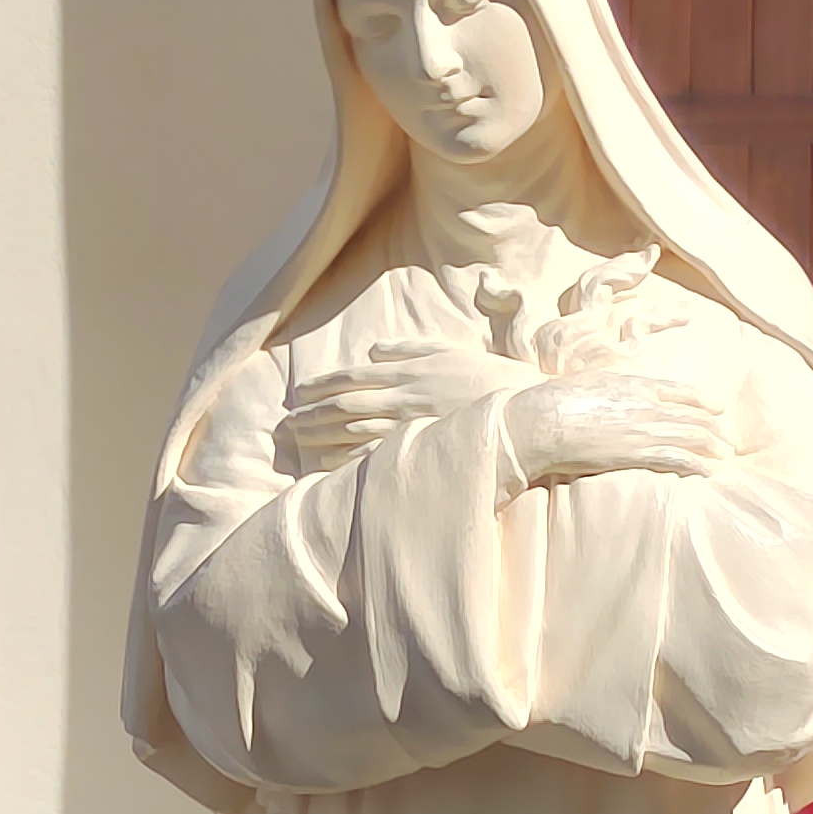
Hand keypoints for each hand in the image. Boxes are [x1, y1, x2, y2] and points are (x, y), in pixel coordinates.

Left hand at [278, 339, 537, 469]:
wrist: (524, 408)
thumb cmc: (487, 377)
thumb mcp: (448, 351)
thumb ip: (408, 349)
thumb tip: (373, 350)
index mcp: (409, 372)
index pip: (354, 377)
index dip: (322, 385)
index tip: (298, 393)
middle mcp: (406, 399)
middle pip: (347, 404)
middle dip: (314, 412)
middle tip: (288, 423)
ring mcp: (413, 427)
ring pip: (357, 430)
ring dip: (324, 435)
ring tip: (300, 440)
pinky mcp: (424, 449)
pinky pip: (380, 456)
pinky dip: (351, 459)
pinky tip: (331, 464)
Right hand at [500, 372, 730, 486]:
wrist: (543, 420)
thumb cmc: (557, 400)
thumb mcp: (591, 381)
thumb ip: (613, 385)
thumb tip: (616, 390)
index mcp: (635, 384)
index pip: (681, 391)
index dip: (704, 400)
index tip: (718, 407)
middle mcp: (646, 404)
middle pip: (694, 415)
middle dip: (716, 427)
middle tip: (730, 438)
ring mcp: (643, 429)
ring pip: (692, 436)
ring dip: (714, 446)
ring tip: (726, 455)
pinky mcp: (636, 453)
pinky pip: (678, 458)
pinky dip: (698, 464)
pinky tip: (709, 471)